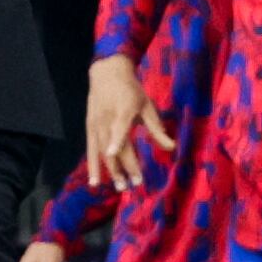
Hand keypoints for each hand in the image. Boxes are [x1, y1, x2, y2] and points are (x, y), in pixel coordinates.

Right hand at [85, 55, 174, 189]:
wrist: (107, 73)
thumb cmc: (131, 90)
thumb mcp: (147, 105)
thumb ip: (156, 128)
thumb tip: (171, 147)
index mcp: (123, 110)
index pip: (120, 128)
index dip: (117, 140)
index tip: (115, 154)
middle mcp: (107, 119)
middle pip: (113, 146)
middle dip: (124, 167)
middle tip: (136, 184)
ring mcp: (96, 125)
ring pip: (102, 152)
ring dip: (111, 171)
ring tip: (121, 187)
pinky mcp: (89, 128)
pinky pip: (91, 150)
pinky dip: (92, 167)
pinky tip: (95, 183)